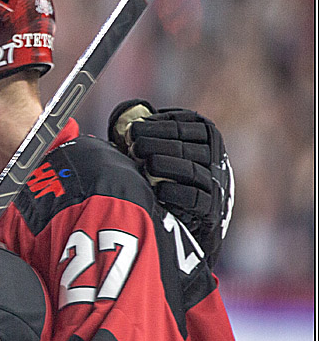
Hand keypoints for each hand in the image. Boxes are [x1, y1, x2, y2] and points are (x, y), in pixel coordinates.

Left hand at [108, 100, 232, 266]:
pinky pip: (195, 199)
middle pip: (186, 145)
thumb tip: (124, 116)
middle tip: (132, 144)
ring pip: (192, 170)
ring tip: (144, 162)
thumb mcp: (164, 150)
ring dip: (165, 164)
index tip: (135, 127)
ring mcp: (215, 184)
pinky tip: (157, 189)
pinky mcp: (211, 211)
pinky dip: (175, 192)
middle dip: (156, 142)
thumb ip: (149, 133)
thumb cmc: (168, 178)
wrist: (191, 224)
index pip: (188, 123)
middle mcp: (215, 158)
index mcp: (207, 138)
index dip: (160, 124)